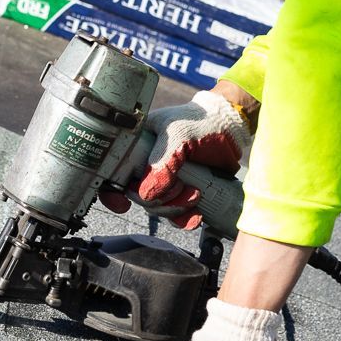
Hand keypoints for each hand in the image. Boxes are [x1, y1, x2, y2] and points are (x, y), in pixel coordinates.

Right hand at [101, 86, 252, 228]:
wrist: (230, 129)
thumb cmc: (201, 121)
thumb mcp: (178, 135)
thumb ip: (162, 163)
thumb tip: (146, 194)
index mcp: (136, 144)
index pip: (110, 170)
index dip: (111, 190)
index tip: (123, 203)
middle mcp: (145, 163)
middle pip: (137, 195)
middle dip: (159, 199)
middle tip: (181, 187)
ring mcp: (164, 179)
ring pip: (156, 207)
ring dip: (175, 208)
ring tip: (195, 194)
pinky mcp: (181, 191)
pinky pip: (176, 214)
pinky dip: (185, 219)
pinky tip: (196, 216)